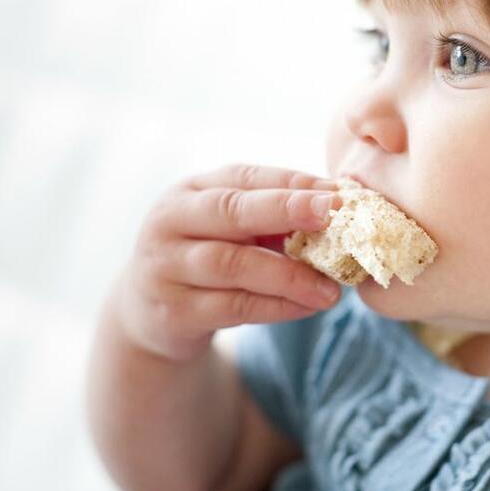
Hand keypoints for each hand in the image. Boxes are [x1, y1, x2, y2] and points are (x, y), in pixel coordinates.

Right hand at [110, 163, 343, 361]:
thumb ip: (273, 215)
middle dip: (287, 210)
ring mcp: (165, 267)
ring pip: (233, 265)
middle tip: (333, 216)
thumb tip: (340, 203)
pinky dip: (276, 307)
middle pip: (231, 211)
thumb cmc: (208, 255)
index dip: (293, 184)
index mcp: (191, 190)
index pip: (245, 178)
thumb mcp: (230, 228)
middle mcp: (171, 221)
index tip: (338, 193)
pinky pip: (232, 307)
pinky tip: (307, 306)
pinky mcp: (172, 312)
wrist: (149, 312)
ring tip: (331, 287)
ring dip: (289, 275)